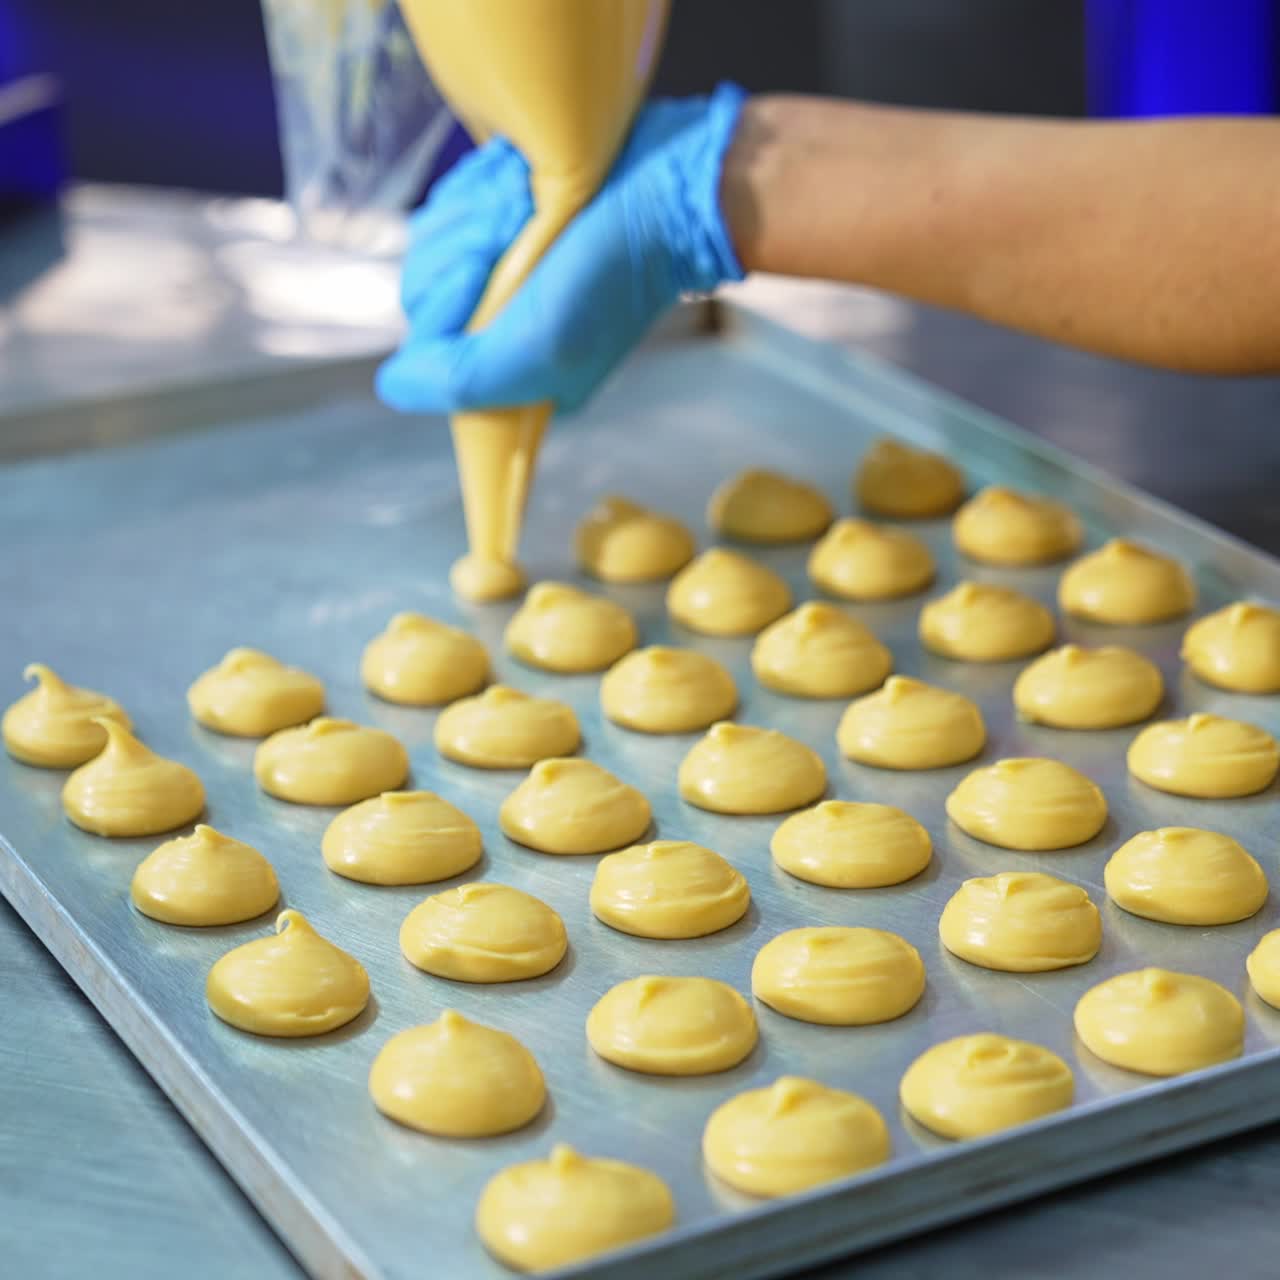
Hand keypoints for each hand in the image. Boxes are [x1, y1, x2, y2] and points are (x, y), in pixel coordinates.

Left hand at [376, 83, 746, 415]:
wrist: (674, 187)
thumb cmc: (614, 274)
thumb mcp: (540, 346)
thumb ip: (462, 379)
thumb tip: (391, 387)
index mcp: (511, 373)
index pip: (430, 342)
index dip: (449, 300)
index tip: (492, 274)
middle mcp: (503, 326)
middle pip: (425, 283)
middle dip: (468, 245)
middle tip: (520, 229)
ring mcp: (505, 269)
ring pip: (438, 234)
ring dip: (480, 208)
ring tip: (529, 204)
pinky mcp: (510, 216)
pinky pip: (458, 195)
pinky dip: (486, 182)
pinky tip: (526, 183)